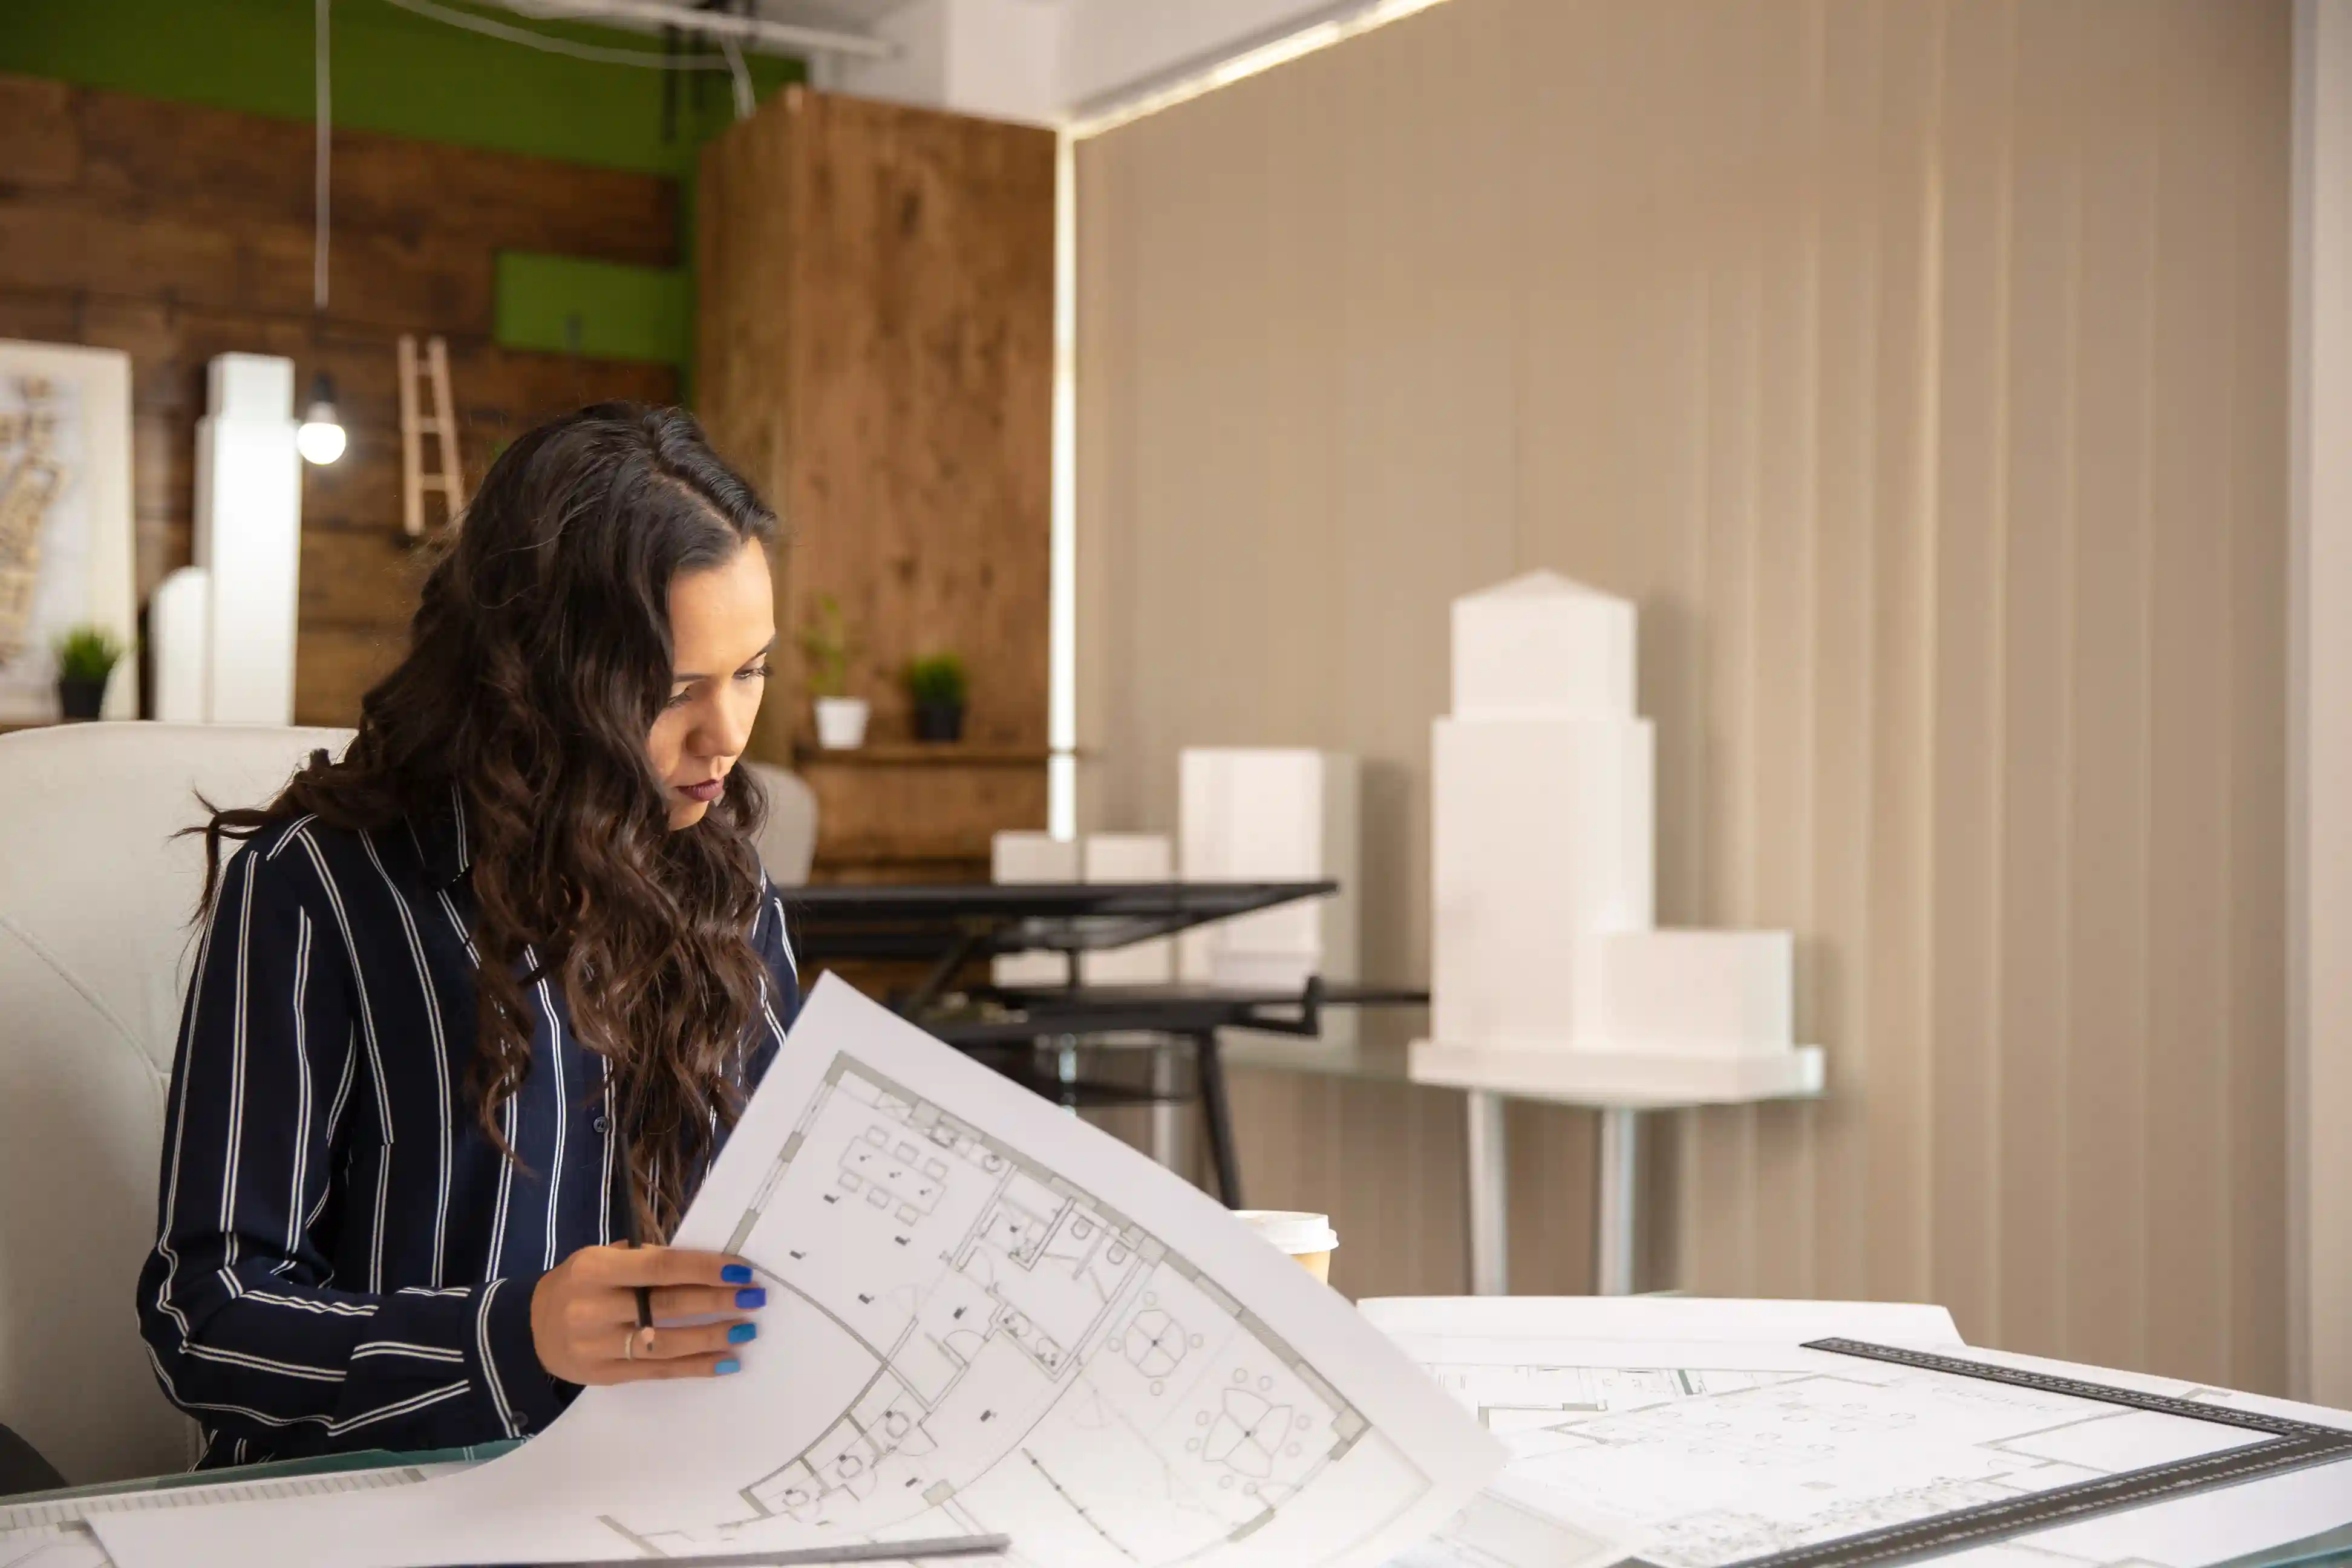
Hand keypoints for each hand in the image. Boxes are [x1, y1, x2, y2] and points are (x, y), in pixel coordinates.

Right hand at [530, 1245, 765, 1384]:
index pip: (660, 1267)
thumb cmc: (579, 1284)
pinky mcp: (607, 1376)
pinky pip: (659, 1371)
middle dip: (717, 1302)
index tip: (741, 1271)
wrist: (531, 1330)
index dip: (704, 1269)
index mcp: (595, 1269)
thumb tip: (705, 1263)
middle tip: (755, 1297)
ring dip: (712, 1337)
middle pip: (667, 1305)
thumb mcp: (600, 1259)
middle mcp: (594, 1308)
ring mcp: (599, 1346)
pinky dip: (696, 1367)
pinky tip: (726, 1362)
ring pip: (667, 1343)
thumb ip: (644, 1260)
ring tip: (747, 1330)